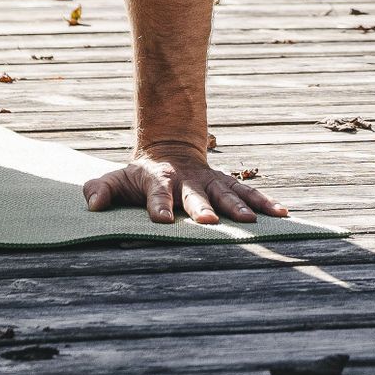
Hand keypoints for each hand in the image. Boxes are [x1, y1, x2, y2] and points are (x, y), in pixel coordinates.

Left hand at [83, 142, 276, 224]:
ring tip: (251, 222)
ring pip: (227, 193)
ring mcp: (211, 182)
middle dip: (203, 208)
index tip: (160, 221)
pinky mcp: (228, 184)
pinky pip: (249, 193)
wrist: (170, 151)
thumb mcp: (115, 178)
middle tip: (210, 222)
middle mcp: (188, 181)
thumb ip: (100, 190)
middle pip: (196, 195)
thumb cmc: (138, 176)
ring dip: (239, 207)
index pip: (157, 193)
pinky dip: (266, 203)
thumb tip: (92, 204)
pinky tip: (282, 215)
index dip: (159, 205)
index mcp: (158, 180)